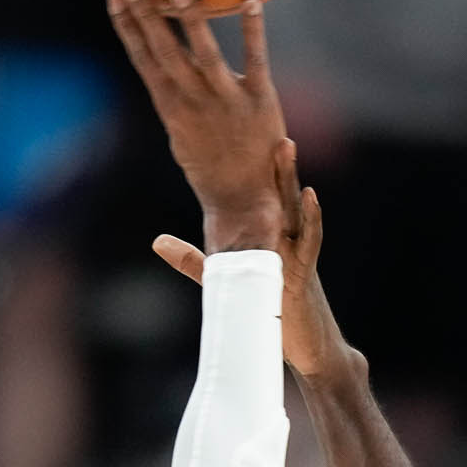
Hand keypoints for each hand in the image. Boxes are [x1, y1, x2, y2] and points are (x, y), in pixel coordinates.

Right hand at [106, 0, 285, 247]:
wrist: (243, 199)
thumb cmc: (211, 165)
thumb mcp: (181, 132)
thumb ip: (173, 95)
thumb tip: (161, 65)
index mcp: (172, 106)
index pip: (144, 60)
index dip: (128, 29)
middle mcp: (195, 100)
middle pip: (165, 52)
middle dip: (147, 18)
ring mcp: (227, 99)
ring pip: (205, 55)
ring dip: (192, 24)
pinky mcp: (260, 101)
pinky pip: (256, 60)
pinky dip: (253, 32)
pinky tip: (252, 1)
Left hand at [152, 140, 355, 378]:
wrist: (308, 347)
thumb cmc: (271, 313)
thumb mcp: (228, 282)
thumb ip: (194, 260)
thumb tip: (156, 240)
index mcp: (267, 234)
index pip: (256, 190)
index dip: (247, 161)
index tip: (231, 124)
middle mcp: (284, 236)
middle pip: (274, 189)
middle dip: (266, 157)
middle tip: (256, 119)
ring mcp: (296, 252)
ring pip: (293, 207)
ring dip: (289, 177)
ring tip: (285, 145)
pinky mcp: (304, 273)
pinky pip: (310, 241)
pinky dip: (310, 218)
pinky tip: (310, 196)